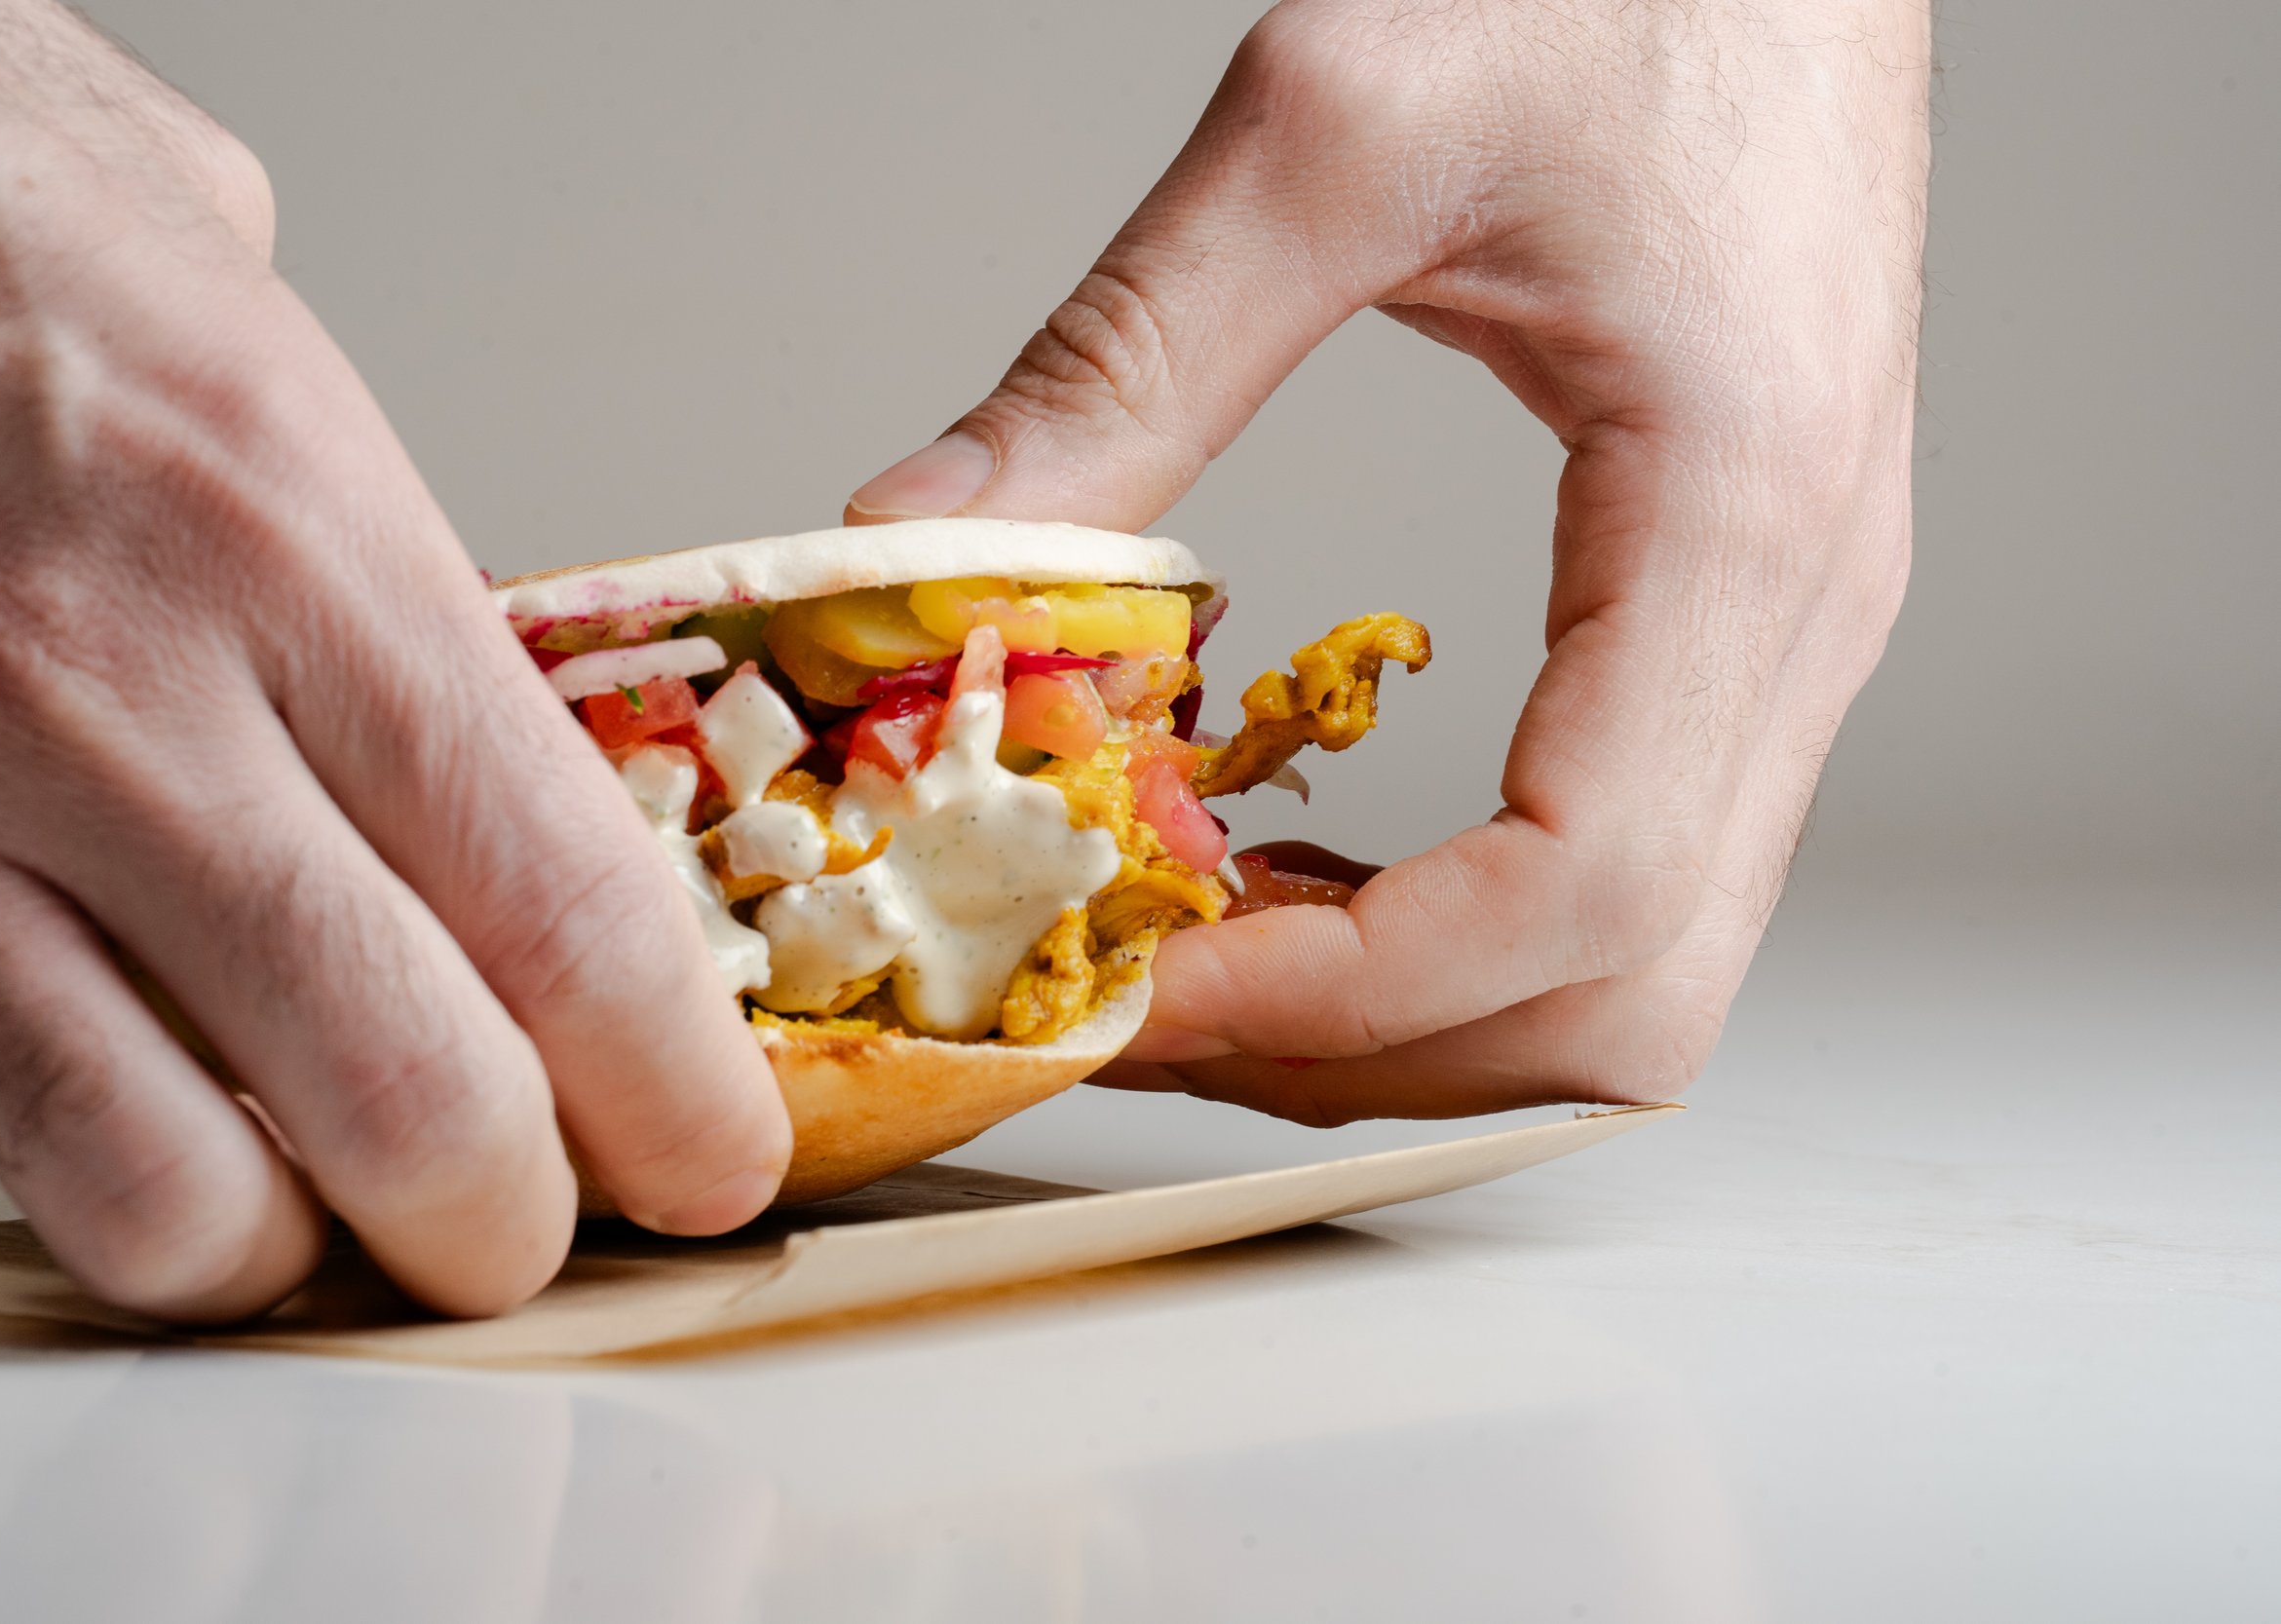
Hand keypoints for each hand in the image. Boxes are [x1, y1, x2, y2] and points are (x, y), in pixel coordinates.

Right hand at [0, 0, 786, 1317]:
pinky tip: (14, 1137)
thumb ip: (352, 503)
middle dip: (498, 1222)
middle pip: (403, 1098)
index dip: (672, 1091)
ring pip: (148, 1184)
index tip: (709, 1155)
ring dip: (262, 1246)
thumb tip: (448, 623)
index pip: (564, 911)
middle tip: (517, 1225)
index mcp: (290, 538)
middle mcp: (113, 702)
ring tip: (292, 1209)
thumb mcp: (218, 280)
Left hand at [847, 0, 1926, 1122]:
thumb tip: (926, 543)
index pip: (1580, 894)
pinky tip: (1302, 863)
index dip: (1346, 992)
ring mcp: (1788, 637)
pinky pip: (1622, 868)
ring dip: (1409, 1011)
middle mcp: (1799, 623)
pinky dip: (1451, 925)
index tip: (1144, 984)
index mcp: (1739, 520)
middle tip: (1148, 992)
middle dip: (1371, 1048)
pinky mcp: (1738, 623)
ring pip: (1635, 972)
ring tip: (1201, 942)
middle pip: (1624, 1001)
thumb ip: (1127, 363)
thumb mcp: (1335, 130)